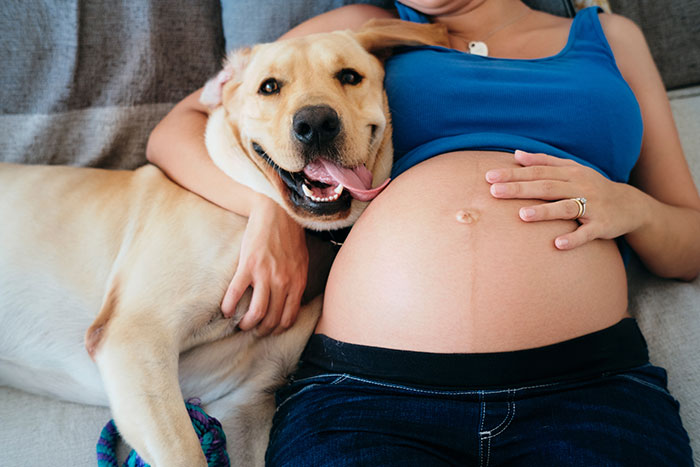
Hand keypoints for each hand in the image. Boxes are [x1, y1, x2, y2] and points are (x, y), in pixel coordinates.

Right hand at [221, 197, 307, 334]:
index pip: (289, 317)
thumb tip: (292, 301)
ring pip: (256, 313)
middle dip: (261, 330)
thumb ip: (296, 281)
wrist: (277, 213)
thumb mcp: (301, 262)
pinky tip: (226, 310)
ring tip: (240, 324)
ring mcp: (265, 275)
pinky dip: (228, 307)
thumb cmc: (289, 237)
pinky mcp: (248, 266)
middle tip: (253, 329)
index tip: (269, 330)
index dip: (277, 329)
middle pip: (272, 319)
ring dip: (246, 324)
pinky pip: (235, 294)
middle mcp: (283, 282)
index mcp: (297, 282)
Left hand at [485, 150, 644, 249]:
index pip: (537, 171)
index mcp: (570, 173)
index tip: (490, 177)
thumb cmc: (591, 186)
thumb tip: (516, 154)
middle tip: (495, 192)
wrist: (630, 205)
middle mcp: (580, 187)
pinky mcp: (602, 225)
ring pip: (566, 208)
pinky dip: (573, 238)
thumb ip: (544, 161)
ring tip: (522, 215)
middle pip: (546, 187)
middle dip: (520, 189)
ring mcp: (592, 207)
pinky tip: (557, 244)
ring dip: (544, 212)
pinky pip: (587, 233)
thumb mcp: (572, 169)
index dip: (514, 174)